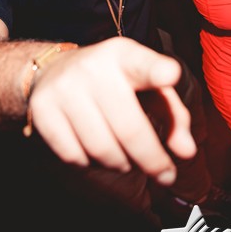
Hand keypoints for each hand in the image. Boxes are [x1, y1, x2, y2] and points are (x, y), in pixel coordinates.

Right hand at [27, 37, 195, 185]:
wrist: (51, 71)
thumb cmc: (112, 81)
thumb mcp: (144, 84)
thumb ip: (173, 114)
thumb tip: (186, 152)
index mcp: (124, 56)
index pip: (142, 64)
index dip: (157, 71)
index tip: (171, 75)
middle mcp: (92, 69)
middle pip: (129, 129)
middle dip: (153, 160)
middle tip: (166, 175)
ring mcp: (64, 90)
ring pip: (102, 150)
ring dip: (123, 164)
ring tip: (129, 160)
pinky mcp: (43, 111)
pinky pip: (75, 156)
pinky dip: (92, 164)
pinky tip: (98, 154)